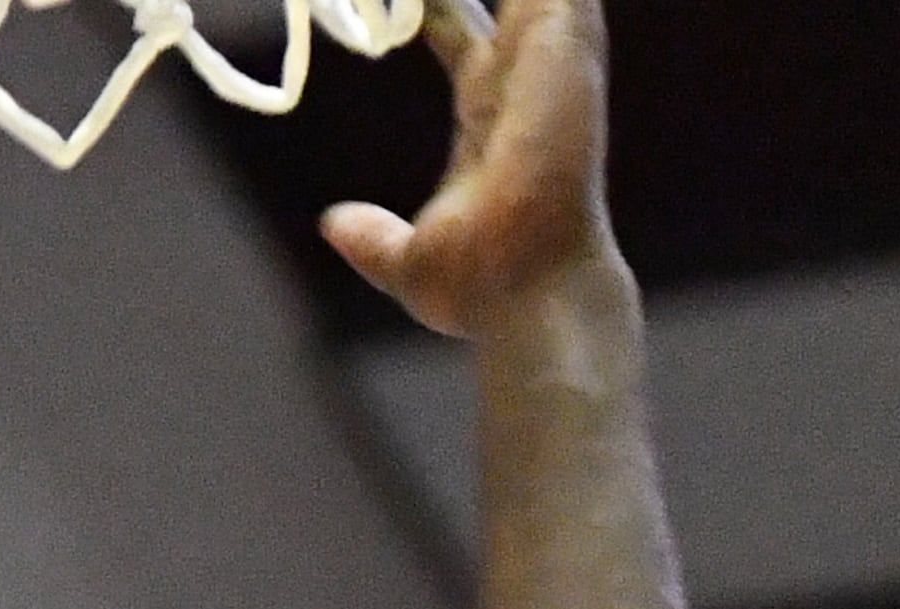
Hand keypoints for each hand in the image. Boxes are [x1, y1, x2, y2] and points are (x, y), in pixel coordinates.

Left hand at [322, 0, 613, 336]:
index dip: (423, 0)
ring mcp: (551, 47)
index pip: (451, 23)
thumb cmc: (481, 288)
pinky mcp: (565, 33)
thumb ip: (371, 238)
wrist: (531, 289)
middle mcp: (525, 68)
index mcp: (488, 104)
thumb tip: (334, 226)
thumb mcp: (406, 260)